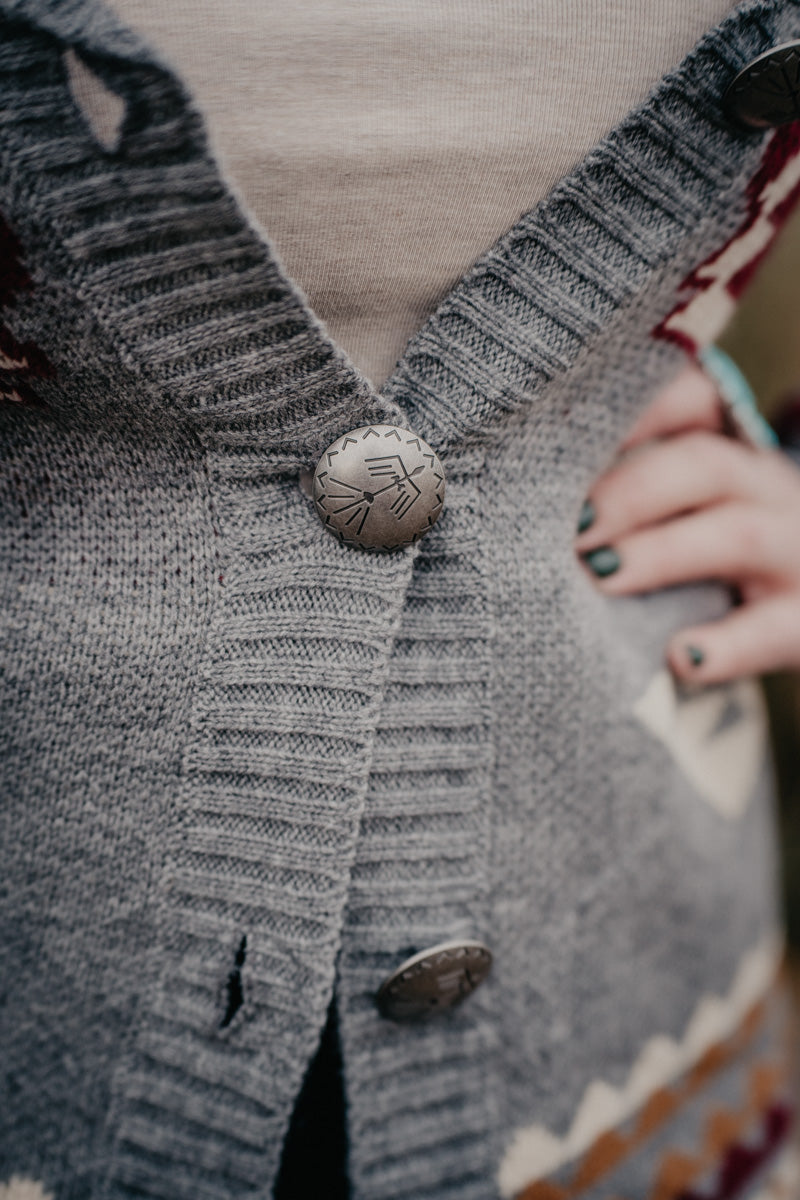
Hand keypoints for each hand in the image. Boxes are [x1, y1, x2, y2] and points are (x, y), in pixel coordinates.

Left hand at [574, 364, 799, 684]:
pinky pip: (773, 630)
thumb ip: (618, 494)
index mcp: (727, 448)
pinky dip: (727, 646)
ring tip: (599, 576)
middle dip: (630, 491)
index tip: (557, 434)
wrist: (797, 603)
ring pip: (739, 535)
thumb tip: (515, 500)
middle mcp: (764, 487)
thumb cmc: (702, 550)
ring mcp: (792, 552)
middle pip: (705, 464)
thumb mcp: (678, 509)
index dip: (629, 410)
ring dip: (663, 553)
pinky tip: (679, 657)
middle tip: (569, 526)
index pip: (688, 399)